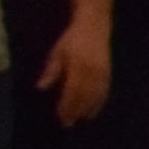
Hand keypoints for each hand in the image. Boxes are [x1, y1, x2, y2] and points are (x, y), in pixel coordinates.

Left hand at [40, 15, 112, 129]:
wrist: (95, 24)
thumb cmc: (72, 38)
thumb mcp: (57, 52)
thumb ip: (51, 70)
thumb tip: (40, 87)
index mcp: (77, 66)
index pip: (72, 90)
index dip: (66, 105)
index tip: (59, 117)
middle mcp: (92, 71)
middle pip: (84, 95)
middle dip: (76, 110)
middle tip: (68, 123)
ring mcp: (102, 71)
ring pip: (96, 95)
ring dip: (88, 108)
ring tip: (82, 119)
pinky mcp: (108, 71)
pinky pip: (105, 90)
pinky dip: (100, 101)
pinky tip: (95, 109)